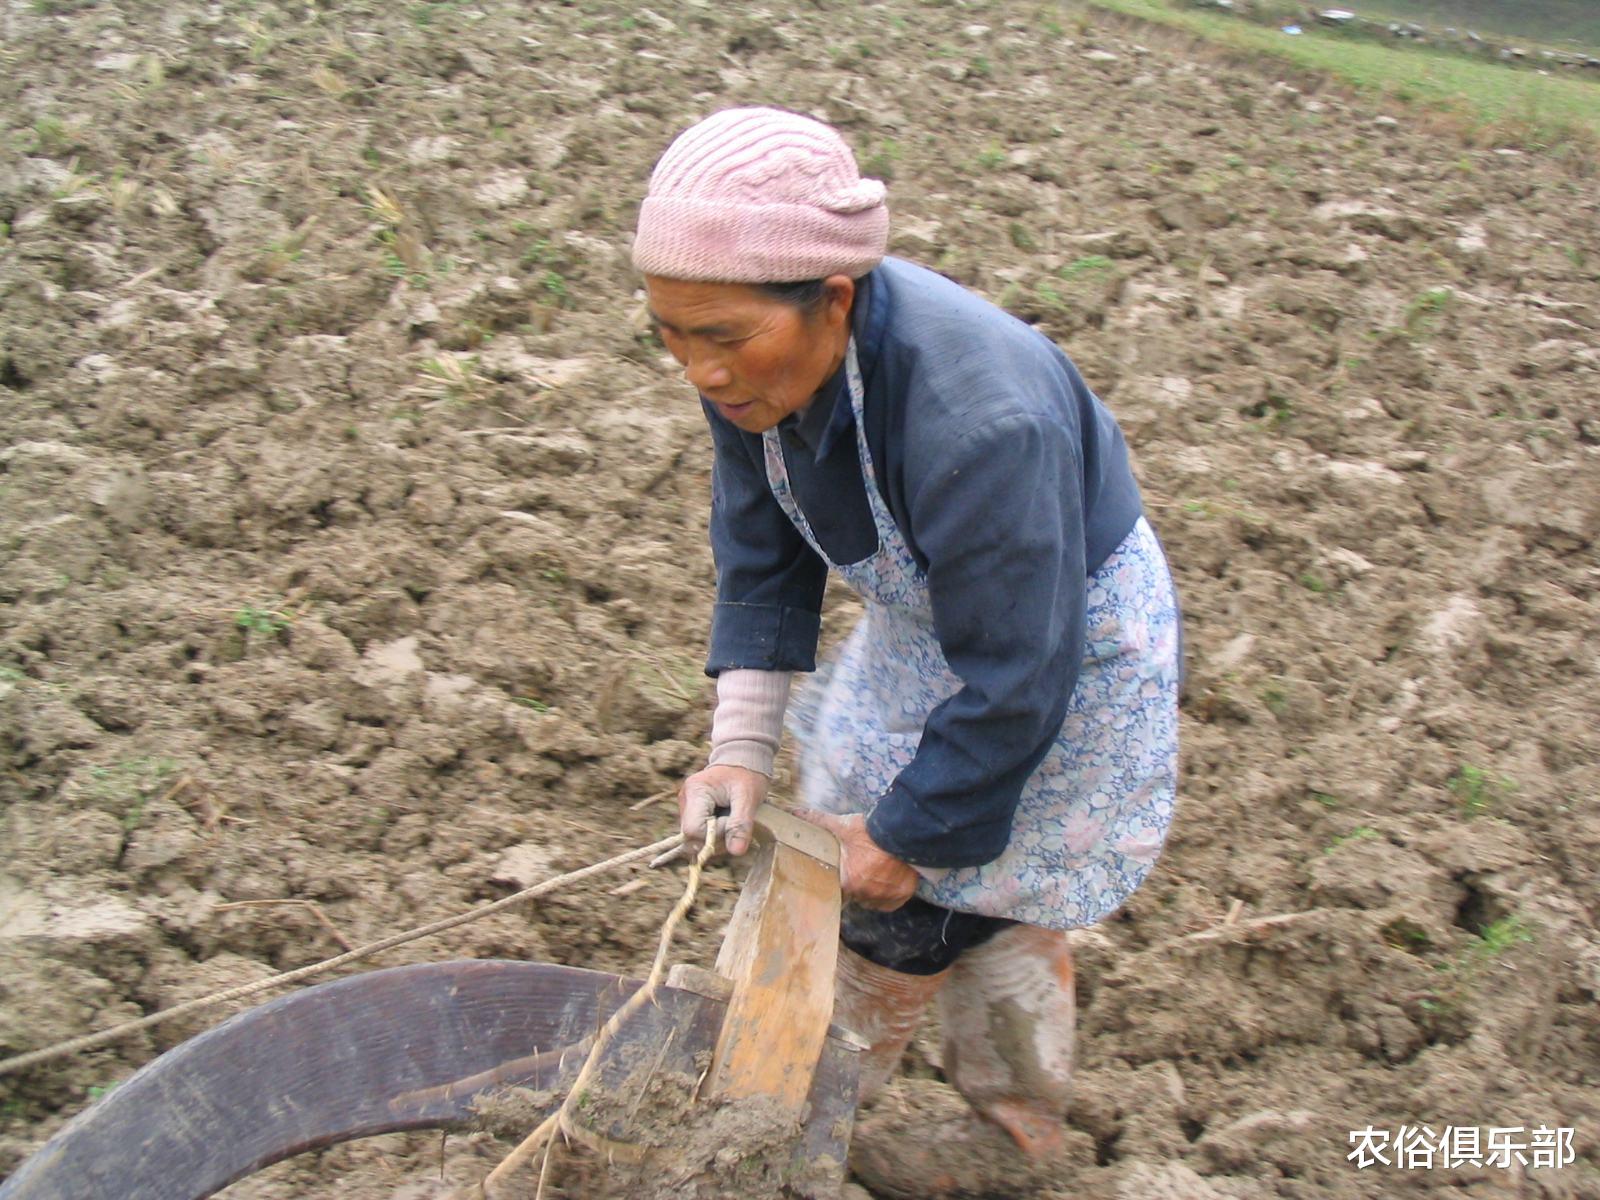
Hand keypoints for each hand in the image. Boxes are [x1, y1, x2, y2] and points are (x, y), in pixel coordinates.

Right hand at [678, 764, 767, 856]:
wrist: (743, 758)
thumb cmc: (747, 775)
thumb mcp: (749, 798)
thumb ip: (741, 825)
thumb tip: (736, 851)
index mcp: (696, 792)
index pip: (693, 830)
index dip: (714, 835)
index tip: (732, 821)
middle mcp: (685, 799)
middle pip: (692, 837)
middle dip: (716, 837)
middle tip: (734, 820)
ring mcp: (686, 805)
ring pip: (695, 837)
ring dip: (716, 836)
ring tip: (730, 816)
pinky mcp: (691, 811)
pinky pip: (699, 832)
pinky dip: (714, 832)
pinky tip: (725, 818)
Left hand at [793, 810, 918, 910]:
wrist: (901, 832)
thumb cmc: (870, 831)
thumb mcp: (842, 825)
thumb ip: (817, 822)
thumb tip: (794, 813)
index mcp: (848, 882)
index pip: (840, 890)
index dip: (843, 880)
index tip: (848, 871)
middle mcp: (865, 894)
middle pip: (858, 894)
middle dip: (859, 882)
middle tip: (864, 866)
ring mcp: (885, 896)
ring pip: (875, 898)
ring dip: (874, 889)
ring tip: (877, 871)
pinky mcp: (902, 895)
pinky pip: (892, 901)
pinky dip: (891, 893)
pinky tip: (889, 879)